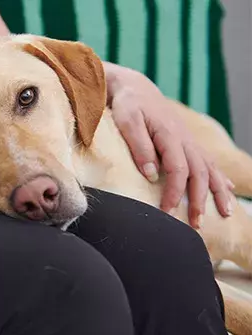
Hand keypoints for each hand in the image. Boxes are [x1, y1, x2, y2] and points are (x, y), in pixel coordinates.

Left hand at [103, 62, 233, 228]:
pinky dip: (220, 177)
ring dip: (218, 192)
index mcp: (170, 135)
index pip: (177, 170)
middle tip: (196, 224)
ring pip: (210, 168)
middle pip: (199, 173)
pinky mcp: (188, 141)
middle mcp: (185, 139)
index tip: (167, 212)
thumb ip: (140, 147)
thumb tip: (151, 174)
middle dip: (199, 200)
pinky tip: (228, 190)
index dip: (174, 193)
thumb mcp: (127, 122)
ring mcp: (189, 140)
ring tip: (226, 214)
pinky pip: (209, 161)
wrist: (136, 88)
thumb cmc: (128, 106)